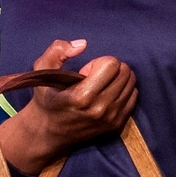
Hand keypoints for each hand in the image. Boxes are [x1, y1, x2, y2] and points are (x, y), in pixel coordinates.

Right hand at [0, 38, 137, 176]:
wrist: (49, 132)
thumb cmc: (47, 98)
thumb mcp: (41, 71)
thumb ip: (57, 51)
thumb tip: (83, 44)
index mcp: (82, 96)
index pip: (112, 64)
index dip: (98, 63)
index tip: (86, 71)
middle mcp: (100, 108)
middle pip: (125, 72)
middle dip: (110, 68)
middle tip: (93, 77)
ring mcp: (111, 117)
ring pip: (131, 82)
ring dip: (118, 78)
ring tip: (99, 86)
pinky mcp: (118, 123)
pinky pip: (134, 95)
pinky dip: (123, 90)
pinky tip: (106, 94)